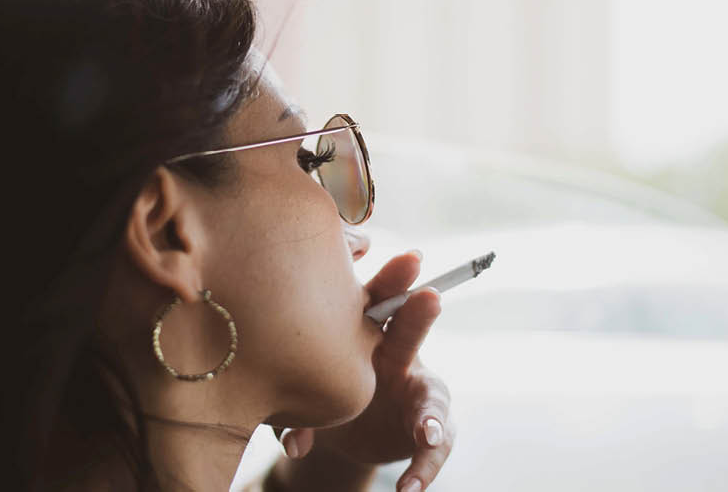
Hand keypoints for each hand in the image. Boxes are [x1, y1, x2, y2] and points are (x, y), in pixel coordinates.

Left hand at [273, 250, 454, 491]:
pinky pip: (434, 447)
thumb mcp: (304, 409)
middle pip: (411, 330)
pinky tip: (408, 490)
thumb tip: (293, 444)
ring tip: (426, 432)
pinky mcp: (429, 428)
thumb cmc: (320, 399)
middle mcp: (397, 355)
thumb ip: (297, 420)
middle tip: (428, 296)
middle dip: (419, 311)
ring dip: (430, 412)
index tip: (410, 258)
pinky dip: (422, 469)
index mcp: (365, 337)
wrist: (339, 435)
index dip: (395, 278)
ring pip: (433, 396)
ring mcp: (417, 391)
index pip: (380, 302)